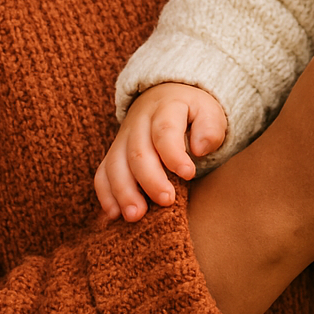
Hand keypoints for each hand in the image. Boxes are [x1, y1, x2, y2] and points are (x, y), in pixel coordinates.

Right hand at [94, 83, 227, 221]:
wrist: (164, 97)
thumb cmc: (192, 112)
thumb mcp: (209, 112)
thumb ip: (210, 128)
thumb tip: (199, 149)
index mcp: (165, 108)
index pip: (165, 131)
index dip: (174, 154)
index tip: (189, 174)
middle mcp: (139, 123)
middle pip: (138, 152)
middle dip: (150, 180)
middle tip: (167, 201)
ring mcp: (123, 138)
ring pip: (115, 164)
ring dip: (124, 192)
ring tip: (136, 215)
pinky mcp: (114, 154)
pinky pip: (103, 174)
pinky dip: (106, 194)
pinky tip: (115, 214)